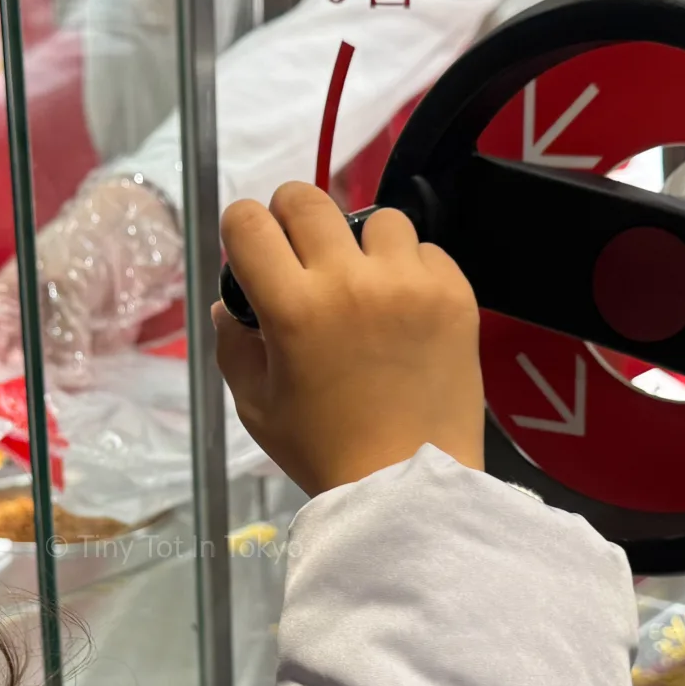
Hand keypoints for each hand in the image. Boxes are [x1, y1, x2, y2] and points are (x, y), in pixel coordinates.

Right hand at [214, 182, 482, 493]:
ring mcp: (408, 284)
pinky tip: (405, 310)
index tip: (252, 250)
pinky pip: (427, 250)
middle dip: (292, 219)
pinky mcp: (454, 294)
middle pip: (306, 198)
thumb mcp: (255, 406)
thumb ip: (233, 345)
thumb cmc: (325, 451)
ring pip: (376, 219)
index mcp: (293, 308)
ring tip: (365, 286)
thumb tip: (230, 305)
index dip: (241, 228)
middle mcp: (349, 282)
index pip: (247, 222)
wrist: (408, 486)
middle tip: (301, 256)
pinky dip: (410, 271)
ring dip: (361, 244)